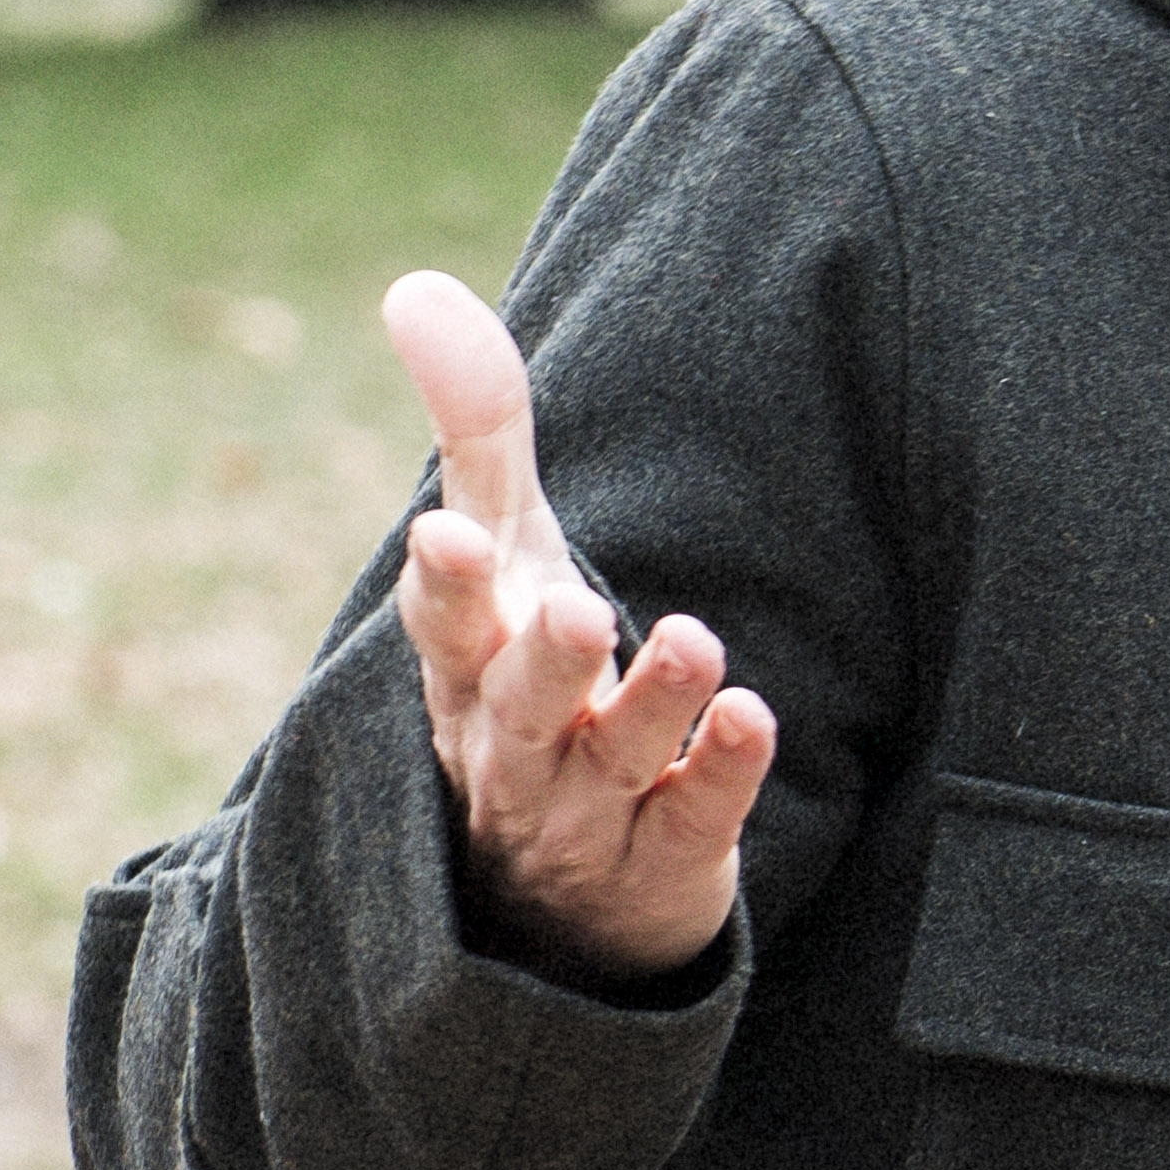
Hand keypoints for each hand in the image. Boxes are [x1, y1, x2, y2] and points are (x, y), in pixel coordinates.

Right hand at [385, 271, 772, 981]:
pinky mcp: (668, 858)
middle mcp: (513, 744)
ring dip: (652, 703)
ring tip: (699, 642)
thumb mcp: (505, 553)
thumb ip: (476, 428)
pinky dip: (720, 772)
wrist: (560, 882)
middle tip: (574, 612)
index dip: (445, 589)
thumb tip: (416, 287)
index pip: (444, 628)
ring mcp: (588, 811)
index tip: (444, 537)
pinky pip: (693, 817)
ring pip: (615, 759)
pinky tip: (753, 720)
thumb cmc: (526, 676)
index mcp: (466, 669)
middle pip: (521, 705)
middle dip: (545, 660)